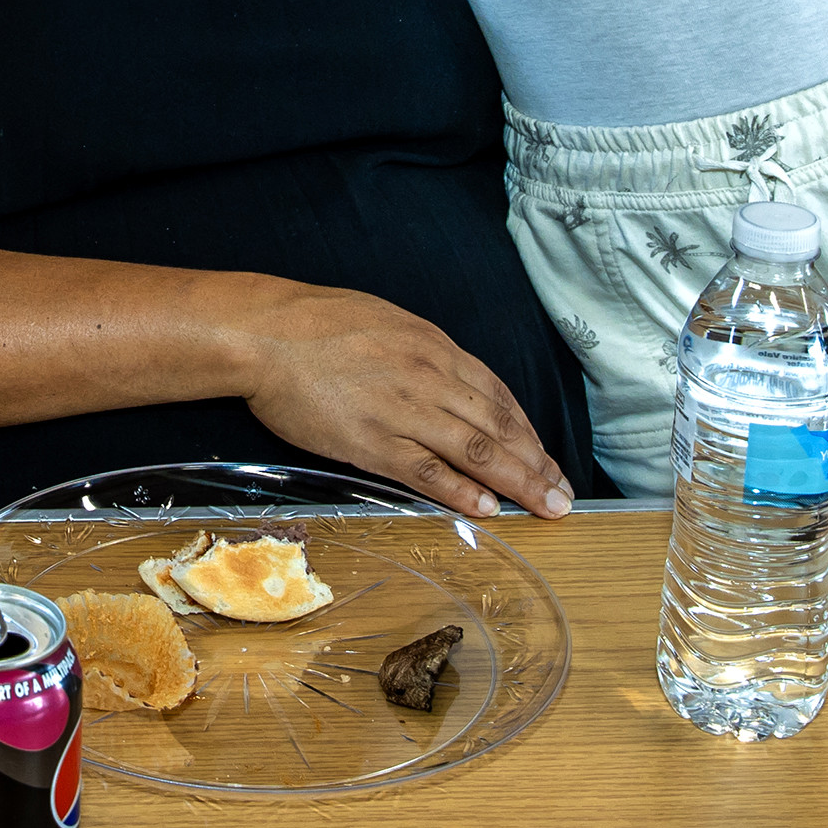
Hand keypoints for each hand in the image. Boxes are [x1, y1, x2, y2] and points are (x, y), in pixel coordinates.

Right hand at [237, 286, 573, 519]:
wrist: (265, 333)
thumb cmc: (315, 322)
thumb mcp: (384, 319)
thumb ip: (420, 350)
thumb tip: (443, 374)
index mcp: (433, 346)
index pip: (497, 393)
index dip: (526, 430)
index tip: (543, 455)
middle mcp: (430, 377)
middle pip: (498, 426)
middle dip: (536, 463)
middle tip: (563, 493)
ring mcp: (404, 411)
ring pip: (476, 451)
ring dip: (518, 482)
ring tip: (546, 507)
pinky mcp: (373, 442)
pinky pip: (428, 472)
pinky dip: (462, 492)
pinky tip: (487, 509)